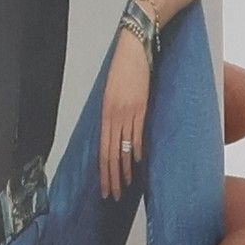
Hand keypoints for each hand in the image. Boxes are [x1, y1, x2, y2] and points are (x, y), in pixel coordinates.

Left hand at [100, 28, 151, 198]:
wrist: (133, 49)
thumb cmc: (122, 70)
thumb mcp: (111, 93)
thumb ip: (112, 113)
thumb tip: (114, 133)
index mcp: (105, 113)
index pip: (102, 150)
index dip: (102, 170)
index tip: (103, 186)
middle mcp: (114, 116)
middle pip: (111, 154)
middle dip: (111, 177)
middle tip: (111, 195)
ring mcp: (128, 113)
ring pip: (125, 148)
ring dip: (125, 169)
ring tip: (124, 186)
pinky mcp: (142, 108)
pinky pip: (138, 134)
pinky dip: (138, 150)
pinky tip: (137, 164)